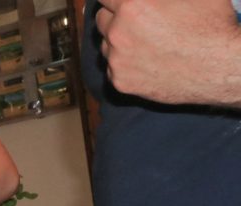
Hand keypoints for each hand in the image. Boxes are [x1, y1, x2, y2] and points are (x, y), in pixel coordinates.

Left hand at [96, 0, 238, 104]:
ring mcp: (117, 60)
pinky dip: (124, 64)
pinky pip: (112, 69)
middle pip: (101, 19)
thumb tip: (152, 0)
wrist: (219, 66)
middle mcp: (118, 32)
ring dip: (117, 41)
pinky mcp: (120, 82)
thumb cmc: (210, 25)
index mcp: (132, 5)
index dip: (117, 0)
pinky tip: (145, 61)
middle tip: (134, 21)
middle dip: (114, 17)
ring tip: (144, 42)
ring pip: (104, 45)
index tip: (122, 4)